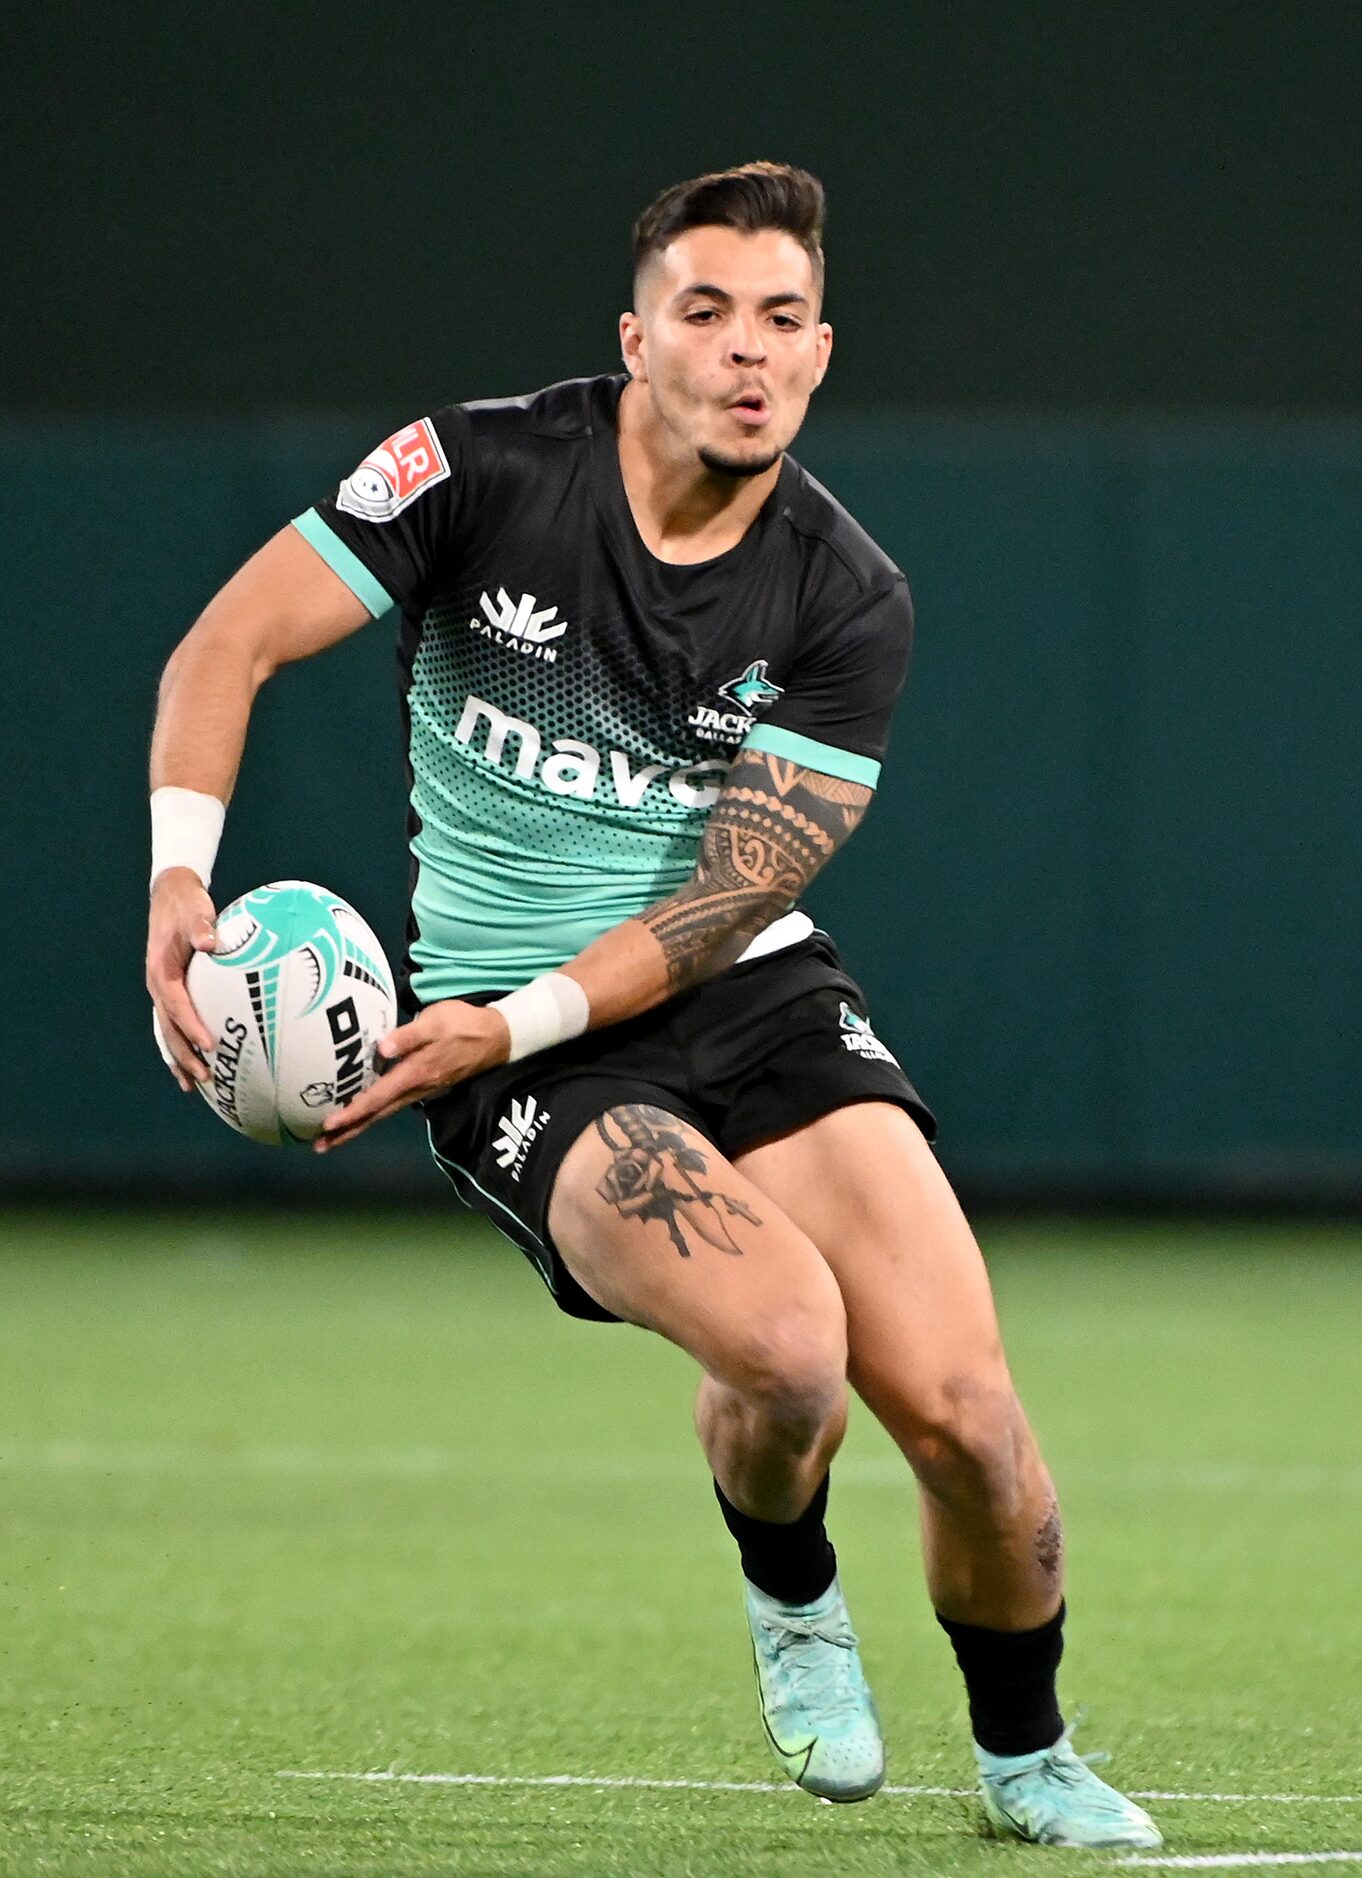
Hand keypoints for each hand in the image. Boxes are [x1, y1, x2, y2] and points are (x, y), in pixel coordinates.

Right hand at [146, 867, 217, 1091]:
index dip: (191, 1026)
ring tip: (195, 1085)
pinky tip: (192, 1068)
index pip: (176, 1005)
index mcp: (161, 971)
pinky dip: (179, 1047)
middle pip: (168, 1028)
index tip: (209, 1045)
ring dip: (179, 1059)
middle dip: (184, 1054)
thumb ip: (202, 926)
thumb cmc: (187, 904)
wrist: (172, 896)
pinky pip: (172, 1026)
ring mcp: (161, 992)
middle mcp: (157, 986)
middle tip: (206, 1076)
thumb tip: (211, 942)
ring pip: (167, 1032)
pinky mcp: (169, 993)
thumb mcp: (195, 910)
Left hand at [315, 1000, 511, 1151]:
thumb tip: (382, 1047)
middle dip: (349, 1131)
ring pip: (384, 1113)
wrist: (496, 1038)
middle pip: (377, 1114)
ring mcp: (420, 1090)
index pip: (378, 1096)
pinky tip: (362, 1114)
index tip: (330, 1123)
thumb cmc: (463, 1024)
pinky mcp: (424, 1086)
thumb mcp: (437, 1021)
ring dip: (358, 1126)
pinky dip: (373, 1114)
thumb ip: (409, 1035)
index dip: (354, 1110)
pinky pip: (393, 1105)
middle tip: (319, 1145)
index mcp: (416, 1073)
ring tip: (332, 1138)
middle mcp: (416, 1088)